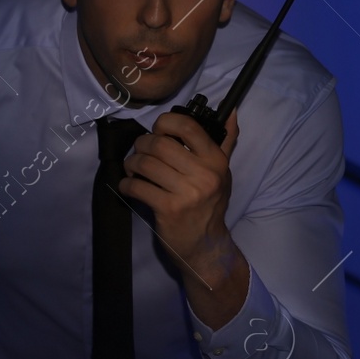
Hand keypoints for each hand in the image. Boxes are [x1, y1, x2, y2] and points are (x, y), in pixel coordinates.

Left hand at [119, 107, 239, 272]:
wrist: (205, 245)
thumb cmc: (211, 205)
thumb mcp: (223, 173)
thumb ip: (225, 142)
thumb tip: (232, 113)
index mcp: (215, 161)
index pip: (187, 126)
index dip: (165, 123)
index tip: (158, 131)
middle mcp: (204, 175)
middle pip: (160, 144)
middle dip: (142, 144)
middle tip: (141, 152)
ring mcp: (186, 193)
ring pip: (145, 164)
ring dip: (132, 164)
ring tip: (134, 169)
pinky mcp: (168, 209)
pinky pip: (137, 187)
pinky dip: (127, 184)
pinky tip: (129, 186)